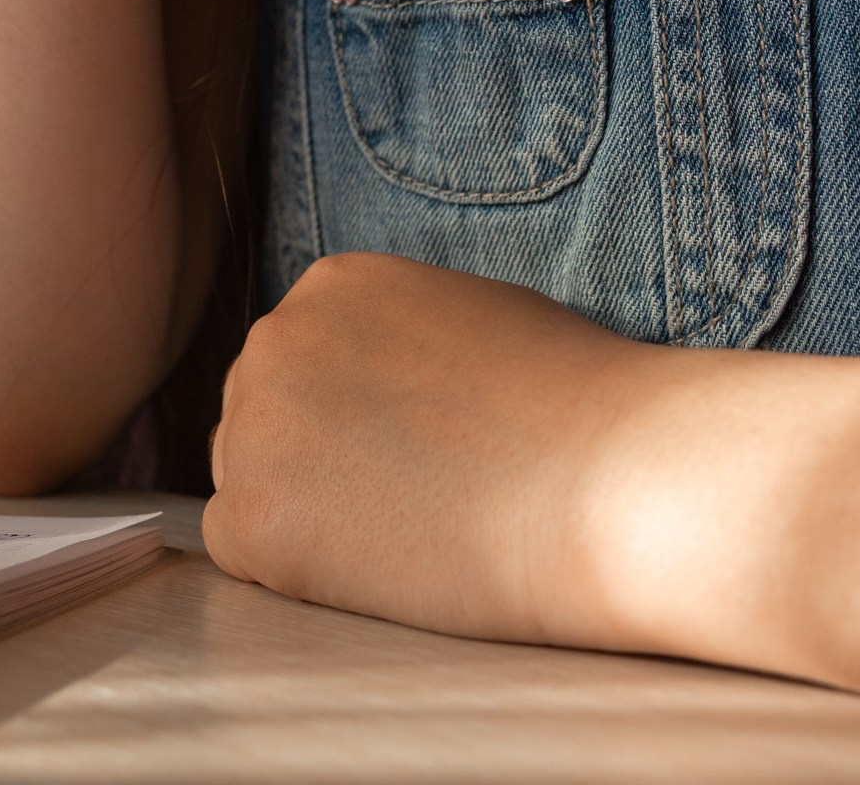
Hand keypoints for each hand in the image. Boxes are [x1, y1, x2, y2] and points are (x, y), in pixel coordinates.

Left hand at [204, 253, 658, 646]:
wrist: (618, 486)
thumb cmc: (579, 410)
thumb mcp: (476, 319)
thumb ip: (398, 339)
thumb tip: (367, 384)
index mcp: (330, 285)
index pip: (300, 365)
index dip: (352, 425)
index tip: (412, 458)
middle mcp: (274, 338)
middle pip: (262, 419)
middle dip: (317, 466)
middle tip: (408, 507)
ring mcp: (255, 424)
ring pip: (248, 482)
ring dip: (307, 516)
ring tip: (408, 534)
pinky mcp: (252, 517)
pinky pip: (241, 552)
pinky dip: (296, 574)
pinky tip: (378, 569)